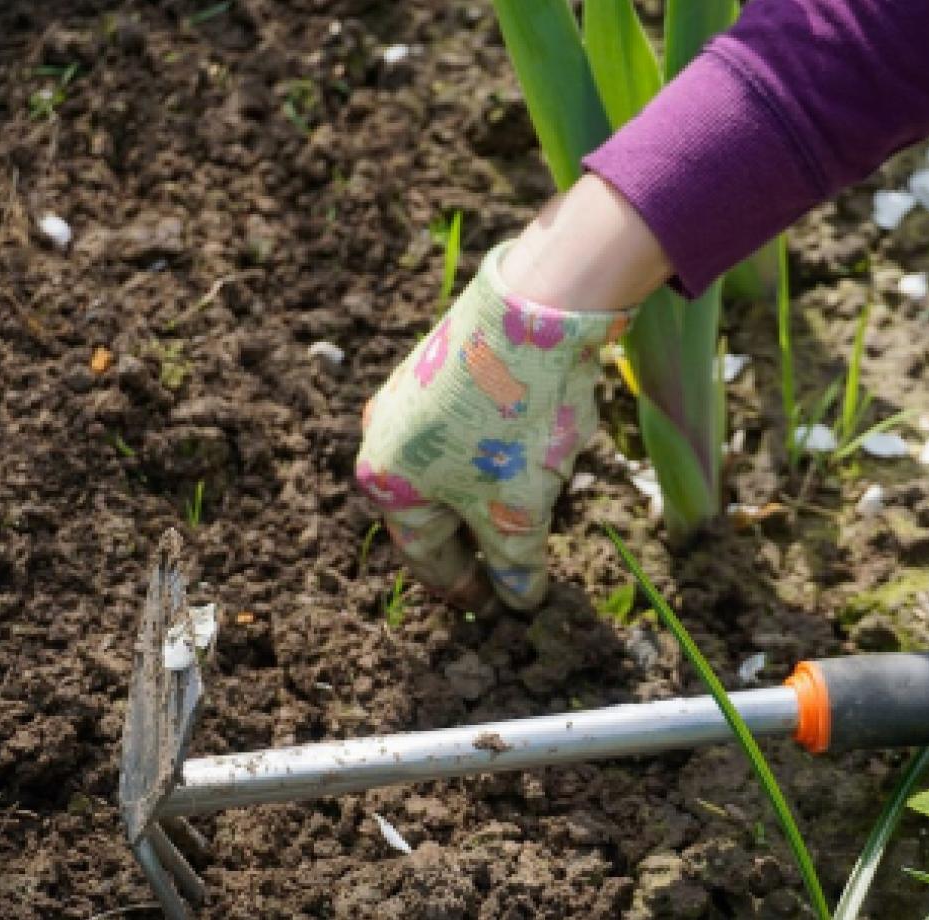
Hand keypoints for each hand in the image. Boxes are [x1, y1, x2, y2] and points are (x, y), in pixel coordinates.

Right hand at [355, 241, 631, 609]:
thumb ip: (515, 563)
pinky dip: (504, 453)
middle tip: (518, 570)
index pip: (428, 558)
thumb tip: (520, 600)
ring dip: (497, 495)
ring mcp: (413, 397)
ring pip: (459, 469)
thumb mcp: (517, 510)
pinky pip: (473, 430)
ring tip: (540, 507)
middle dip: (483, 542)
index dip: (467, 591)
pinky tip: (543, 449)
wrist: (534, 309)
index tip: (500, 611)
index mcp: (386, 483)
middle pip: (439, 512)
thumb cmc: (511, 422)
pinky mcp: (447, 366)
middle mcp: (385, 438)